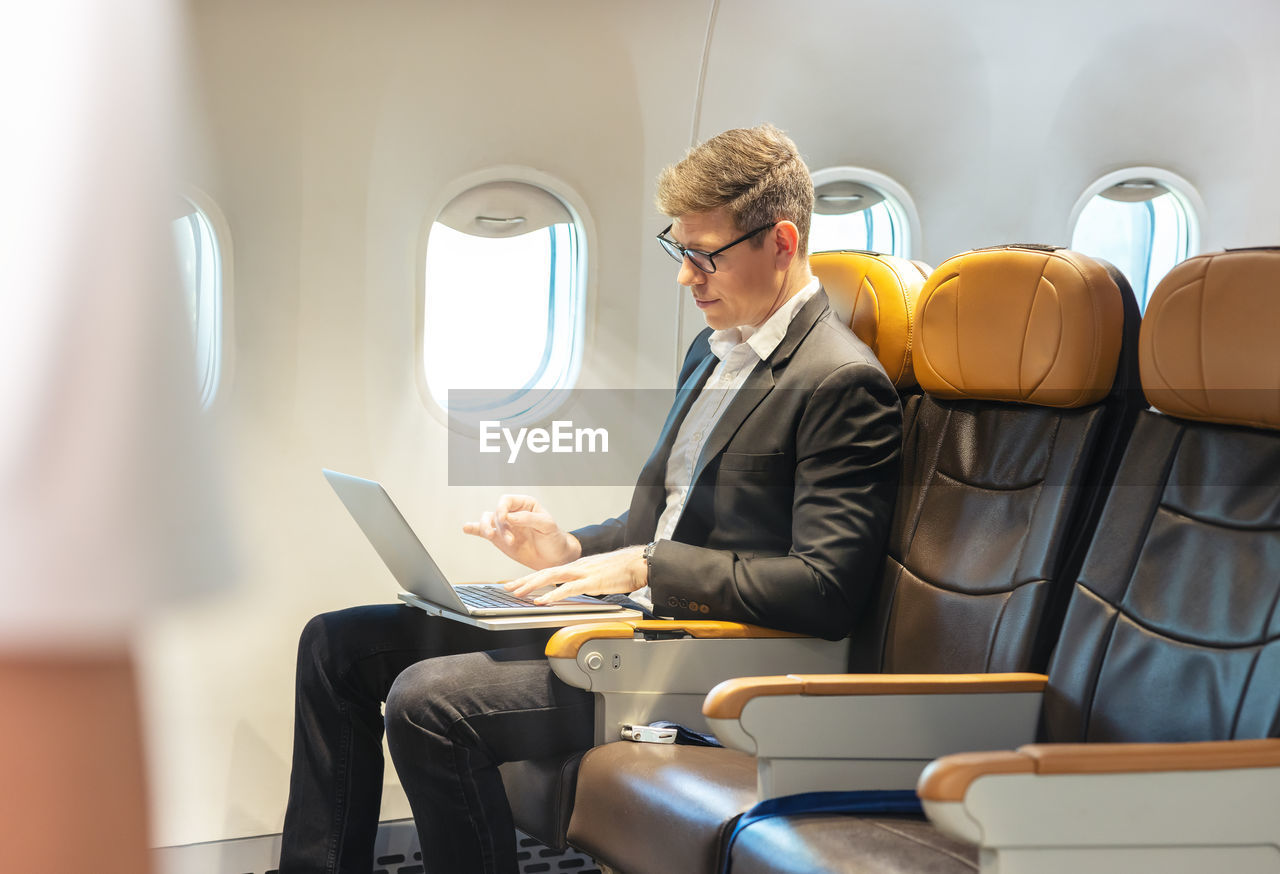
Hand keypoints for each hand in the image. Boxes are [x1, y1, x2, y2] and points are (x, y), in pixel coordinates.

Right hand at [462, 494, 581, 570]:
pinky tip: (467, 528)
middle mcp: (513, 513)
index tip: (505, 519)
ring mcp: (505, 526)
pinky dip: (474, 529)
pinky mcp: (500, 539)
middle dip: (500, 525)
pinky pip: (484, 532)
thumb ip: (529, 519)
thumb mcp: (547, 525)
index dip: (502, 508)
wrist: (554, 559)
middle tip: (510, 540)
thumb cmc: (554, 539)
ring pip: (487, 520)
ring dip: (486, 528)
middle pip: (496, 512)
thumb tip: (510, 517)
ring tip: (490, 535)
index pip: (506, 500)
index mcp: (525, 504)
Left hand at [504, 545, 647, 604]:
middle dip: (524, 581)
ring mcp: (582, 572)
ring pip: (551, 577)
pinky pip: (568, 588)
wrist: (638, 563)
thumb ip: (581, 582)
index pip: (547, 571)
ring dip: (532, 585)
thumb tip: (570, 591)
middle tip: (508, 588)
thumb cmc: (621, 570)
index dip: (530, 578)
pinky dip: (553, 595)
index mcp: (576, 566)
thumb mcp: (596, 576)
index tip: (516, 584)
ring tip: (518, 593)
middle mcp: (575, 566)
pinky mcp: (591, 581)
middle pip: (543, 572)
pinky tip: (543, 600)